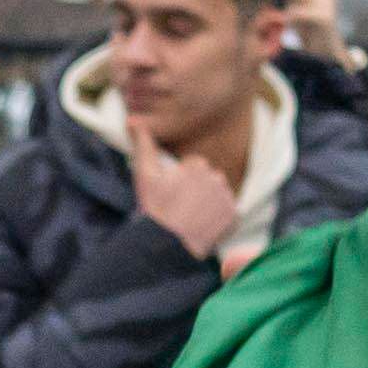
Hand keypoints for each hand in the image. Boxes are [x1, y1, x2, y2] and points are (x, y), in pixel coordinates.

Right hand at [127, 134, 246, 260]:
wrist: (165, 245)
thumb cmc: (154, 208)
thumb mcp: (144, 174)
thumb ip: (144, 145)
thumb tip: (134, 121)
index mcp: (198, 165)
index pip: (193, 168)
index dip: (180, 182)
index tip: (171, 195)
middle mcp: (217, 177)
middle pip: (208, 180)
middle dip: (197, 191)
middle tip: (180, 208)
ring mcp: (227, 198)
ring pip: (218, 196)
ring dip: (209, 204)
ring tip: (191, 218)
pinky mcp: (234, 217)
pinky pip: (229, 214)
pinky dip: (219, 220)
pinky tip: (202, 227)